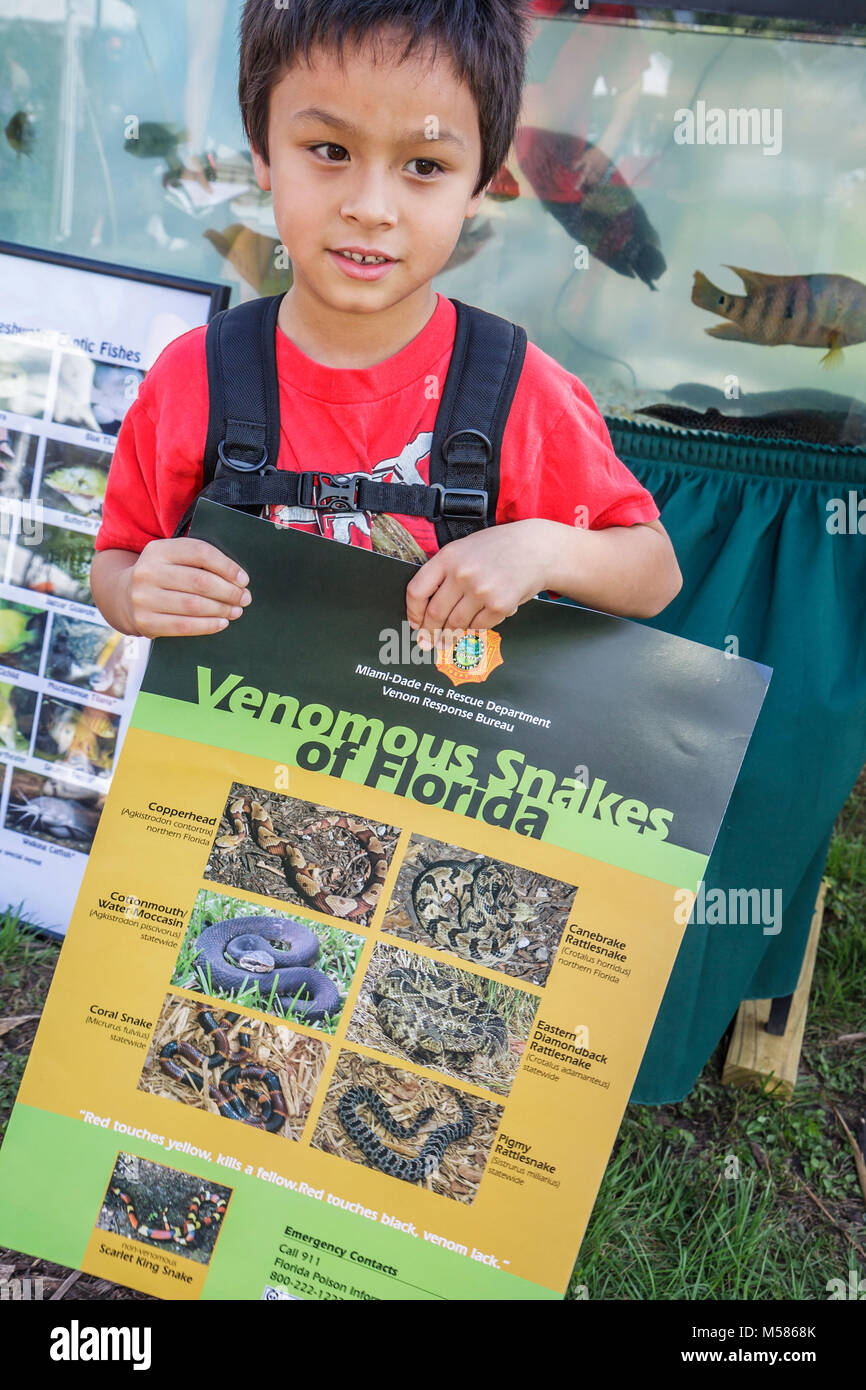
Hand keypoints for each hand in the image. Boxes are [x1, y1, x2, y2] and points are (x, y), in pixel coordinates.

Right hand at [119, 538, 251, 637]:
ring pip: (194, 605)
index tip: (243, 579)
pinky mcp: (145, 621)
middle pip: (200, 581)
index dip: (227, 567)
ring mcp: (143, 598)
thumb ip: (198, 559)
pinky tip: (221, 623)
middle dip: (229, 592)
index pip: (200, 553)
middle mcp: (148, 571)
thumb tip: (237, 577)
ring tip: (235, 611)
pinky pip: (184, 626)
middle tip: (244, 598)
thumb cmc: (161, 575)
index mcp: (159, 549)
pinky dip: (208, 625)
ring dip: (221, 609)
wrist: (123, 595)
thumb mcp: (172, 557)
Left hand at [405, 521, 550, 647]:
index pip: (417, 591)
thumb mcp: (464, 549)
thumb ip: (444, 572)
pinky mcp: (500, 605)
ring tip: (448, 640)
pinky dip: (474, 629)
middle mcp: (462, 574)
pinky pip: (478, 626)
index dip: (413, 612)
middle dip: (430, 632)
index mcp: (448, 557)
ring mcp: (481, 590)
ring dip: (450, 636)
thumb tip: (426, 606)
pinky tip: (474, 626)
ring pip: (456, 624)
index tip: (415, 623)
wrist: (537, 548)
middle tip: (429, 641)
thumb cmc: (499, 548)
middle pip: (435, 614)